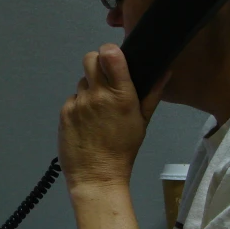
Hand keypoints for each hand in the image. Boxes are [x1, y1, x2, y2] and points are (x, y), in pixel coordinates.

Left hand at [57, 44, 169, 191]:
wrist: (97, 176)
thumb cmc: (123, 150)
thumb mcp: (143, 122)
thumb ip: (152, 94)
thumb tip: (165, 72)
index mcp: (122, 96)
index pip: (110, 55)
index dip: (109, 52)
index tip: (112, 59)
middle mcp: (98, 95)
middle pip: (90, 59)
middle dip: (96, 63)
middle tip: (103, 80)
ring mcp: (79, 103)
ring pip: (82, 81)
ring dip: (89, 89)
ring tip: (96, 110)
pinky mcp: (65, 112)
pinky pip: (72, 99)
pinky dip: (78, 105)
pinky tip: (85, 121)